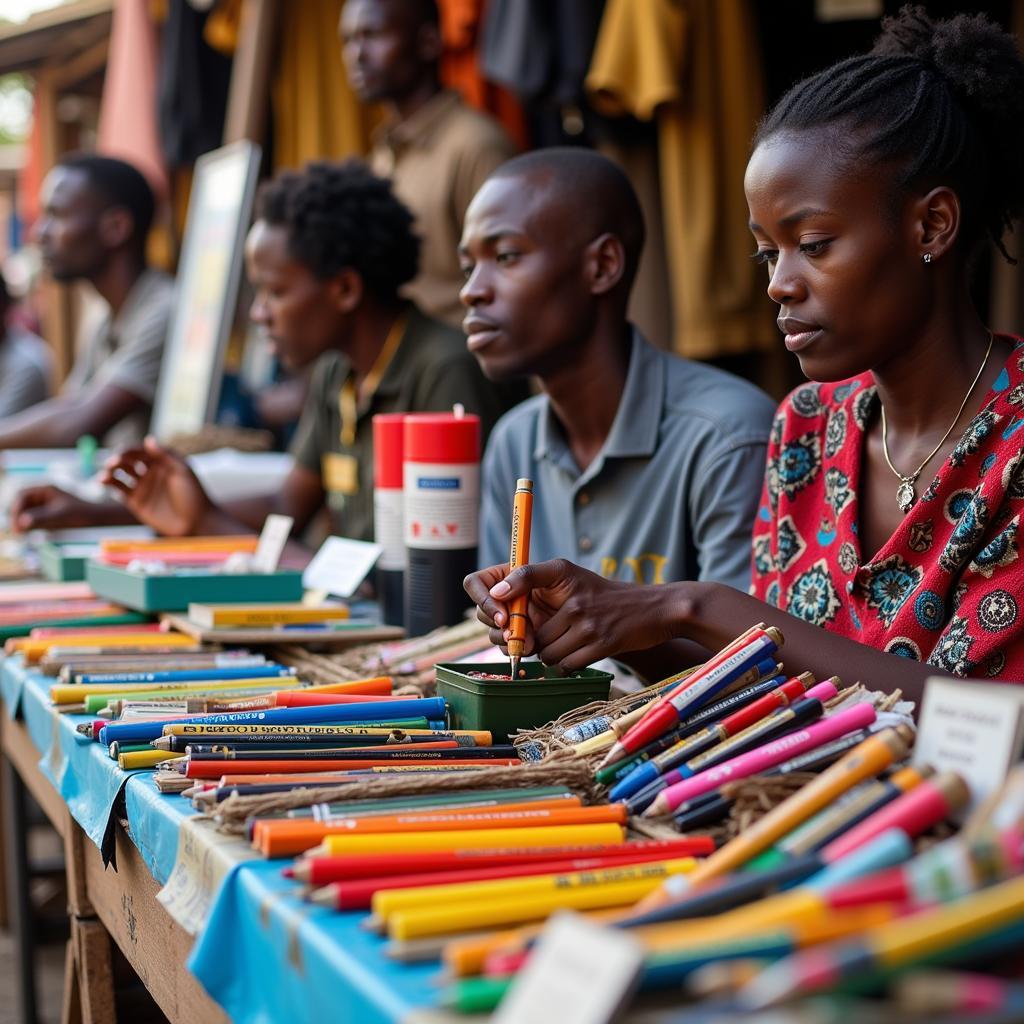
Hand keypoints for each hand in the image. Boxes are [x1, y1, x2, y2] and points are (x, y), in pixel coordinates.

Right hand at [10, 486, 101, 531]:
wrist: (98, 519)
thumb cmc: (82, 514)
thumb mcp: (61, 516)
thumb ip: (42, 518)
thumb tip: (23, 522)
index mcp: (46, 489)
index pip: (22, 495)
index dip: (16, 508)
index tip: (18, 522)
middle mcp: (42, 495)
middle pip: (21, 504)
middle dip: (17, 517)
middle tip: (18, 533)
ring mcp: (43, 505)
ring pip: (25, 513)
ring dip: (21, 523)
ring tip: (22, 535)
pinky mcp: (45, 515)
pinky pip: (31, 520)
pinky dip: (28, 527)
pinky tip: (29, 534)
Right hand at [99, 437, 211, 536]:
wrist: (196, 522)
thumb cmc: (193, 494)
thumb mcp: (183, 471)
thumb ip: (166, 455)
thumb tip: (148, 439)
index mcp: (161, 461)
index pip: (140, 451)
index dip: (129, 450)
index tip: (122, 453)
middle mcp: (149, 472)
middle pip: (127, 461)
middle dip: (118, 460)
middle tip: (113, 463)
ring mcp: (142, 486)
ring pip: (120, 474)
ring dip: (110, 471)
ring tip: (106, 474)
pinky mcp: (135, 501)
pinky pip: (118, 490)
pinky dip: (109, 484)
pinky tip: (102, 481)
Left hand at [464, 558, 675, 670]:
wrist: (652, 609)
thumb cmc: (606, 597)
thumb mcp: (575, 578)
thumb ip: (539, 584)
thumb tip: (503, 605)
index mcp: (564, 574)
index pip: (526, 573)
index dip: (508, 585)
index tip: (495, 597)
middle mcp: (574, 597)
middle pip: (534, 632)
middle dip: (536, 641)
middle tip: (546, 639)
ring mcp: (588, 622)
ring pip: (548, 653)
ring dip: (552, 656)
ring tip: (566, 645)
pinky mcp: (601, 644)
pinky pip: (567, 665)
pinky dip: (568, 665)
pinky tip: (578, 653)